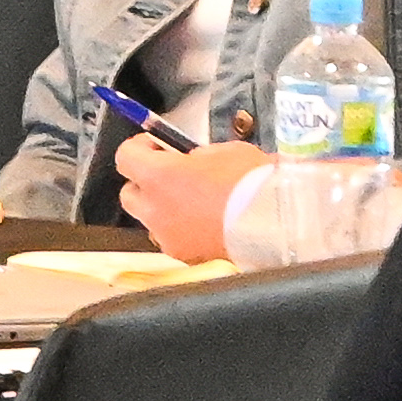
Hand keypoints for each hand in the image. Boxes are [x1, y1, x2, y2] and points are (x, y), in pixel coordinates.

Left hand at [112, 133, 271, 262]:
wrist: (276, 221)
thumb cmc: (252, 181)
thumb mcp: (225, 151)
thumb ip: (197, 156)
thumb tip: (191, 161)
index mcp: (160, 176)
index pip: (125, 156)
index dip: (140, 147)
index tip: (158, 144)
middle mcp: (155, 209)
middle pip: (129, 193)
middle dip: (145, 181)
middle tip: (172, 173)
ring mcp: (167, 236)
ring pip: (149, 219)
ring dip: (161, 207)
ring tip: (191, 201)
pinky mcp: (183, 256)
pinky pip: (171, 238)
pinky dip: (180, 228)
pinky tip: (204, 222)